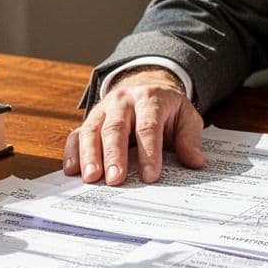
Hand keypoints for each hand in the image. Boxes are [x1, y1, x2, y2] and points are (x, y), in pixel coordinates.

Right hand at [64, 67, 204, 184]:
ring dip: (89, 156)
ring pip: (91, 130)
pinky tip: (72, 170)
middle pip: (115, 128)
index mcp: (149, 99)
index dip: (149, 152)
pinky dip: (72, 152)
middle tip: (115, 180)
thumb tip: (195, 161)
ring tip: (91, 179)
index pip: (148, 126)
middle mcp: (122, 101)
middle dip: (114, 155)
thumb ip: (190, 137)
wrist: (146, 87)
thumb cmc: (167, 109)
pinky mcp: (90, 121)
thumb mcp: (186, 116)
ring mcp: (102, 110)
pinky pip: (76, 134)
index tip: (150, 176)